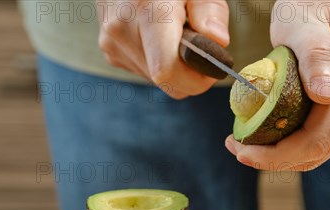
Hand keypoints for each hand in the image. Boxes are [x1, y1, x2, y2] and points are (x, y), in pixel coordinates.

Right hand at [97, 0, 229, 98]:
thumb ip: (211, 10)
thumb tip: (218, 41)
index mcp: (146, 11)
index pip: (168, 70)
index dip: (195, 79)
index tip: (212, 68)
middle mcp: (123, 31)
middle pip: (164, 80)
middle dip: (188, 73)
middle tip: (200, 49)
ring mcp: (113, 44)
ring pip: (155, 80)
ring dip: (173, 67)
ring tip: (175, 35)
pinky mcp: (111, 52)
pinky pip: (144, 72)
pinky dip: (158, 62)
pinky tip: (159, 37)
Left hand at [225, 0, 329, 170]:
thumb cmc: (314, 10)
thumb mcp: (304, 24)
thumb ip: (315, 56)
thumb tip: (326, 96)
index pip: (313, 142)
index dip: (273, 156)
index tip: (239, 150)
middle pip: (315, 154)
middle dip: (272, 158)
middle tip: (237, 147)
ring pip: (320, 153)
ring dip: (282, 154)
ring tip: (250, 139)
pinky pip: (326, 143)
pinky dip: (297, 144)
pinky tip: (275, 131)